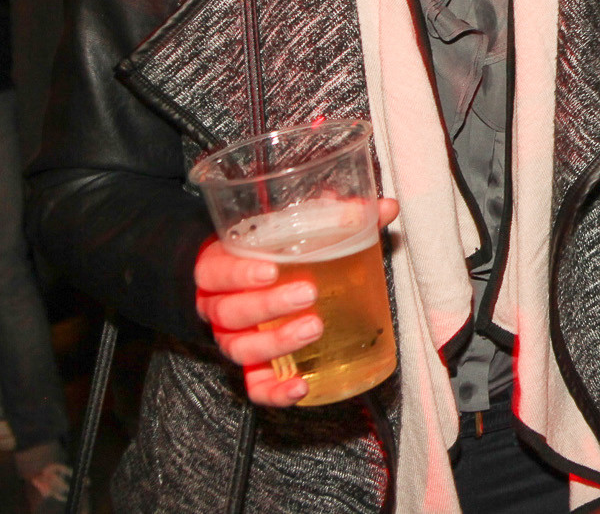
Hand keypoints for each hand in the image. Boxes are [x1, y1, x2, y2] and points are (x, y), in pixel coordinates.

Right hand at [194, 198, 397, 406]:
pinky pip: (255, 386)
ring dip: (276, 343)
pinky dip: (274, 392)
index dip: (236, 273)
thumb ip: (338, 216)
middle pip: (230, 312)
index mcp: (221, 266)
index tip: (270, 270)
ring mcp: (233, 339)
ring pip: (240, 349)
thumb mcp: (296, 229)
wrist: (254, 283)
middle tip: (308, 294)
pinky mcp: (252, 367)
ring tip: (313, 328)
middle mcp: (220, 306)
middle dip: (269, 305)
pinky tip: (300, 388)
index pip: (214, 270)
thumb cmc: (276, 252)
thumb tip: (386, 206)